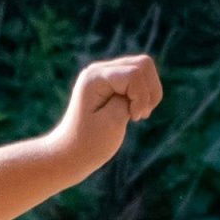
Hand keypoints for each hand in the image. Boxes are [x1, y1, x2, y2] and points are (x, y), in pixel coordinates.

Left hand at [47, 55, 162, 176]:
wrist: (70, 154)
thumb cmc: (89, 144)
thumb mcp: (112, 123)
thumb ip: (129, 99)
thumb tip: (141, 80)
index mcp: (94, 78)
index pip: (134, 74)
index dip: (141, 97)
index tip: (133, 119)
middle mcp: (99, 70)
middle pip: (143, 64)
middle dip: (148, 92)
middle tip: (138, 116)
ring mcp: (106, 74)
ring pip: (145, 68)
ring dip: (149, 93)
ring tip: (138, 114)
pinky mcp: (113, 82)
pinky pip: (142, 78)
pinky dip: (145, 95)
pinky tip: (135, 111)